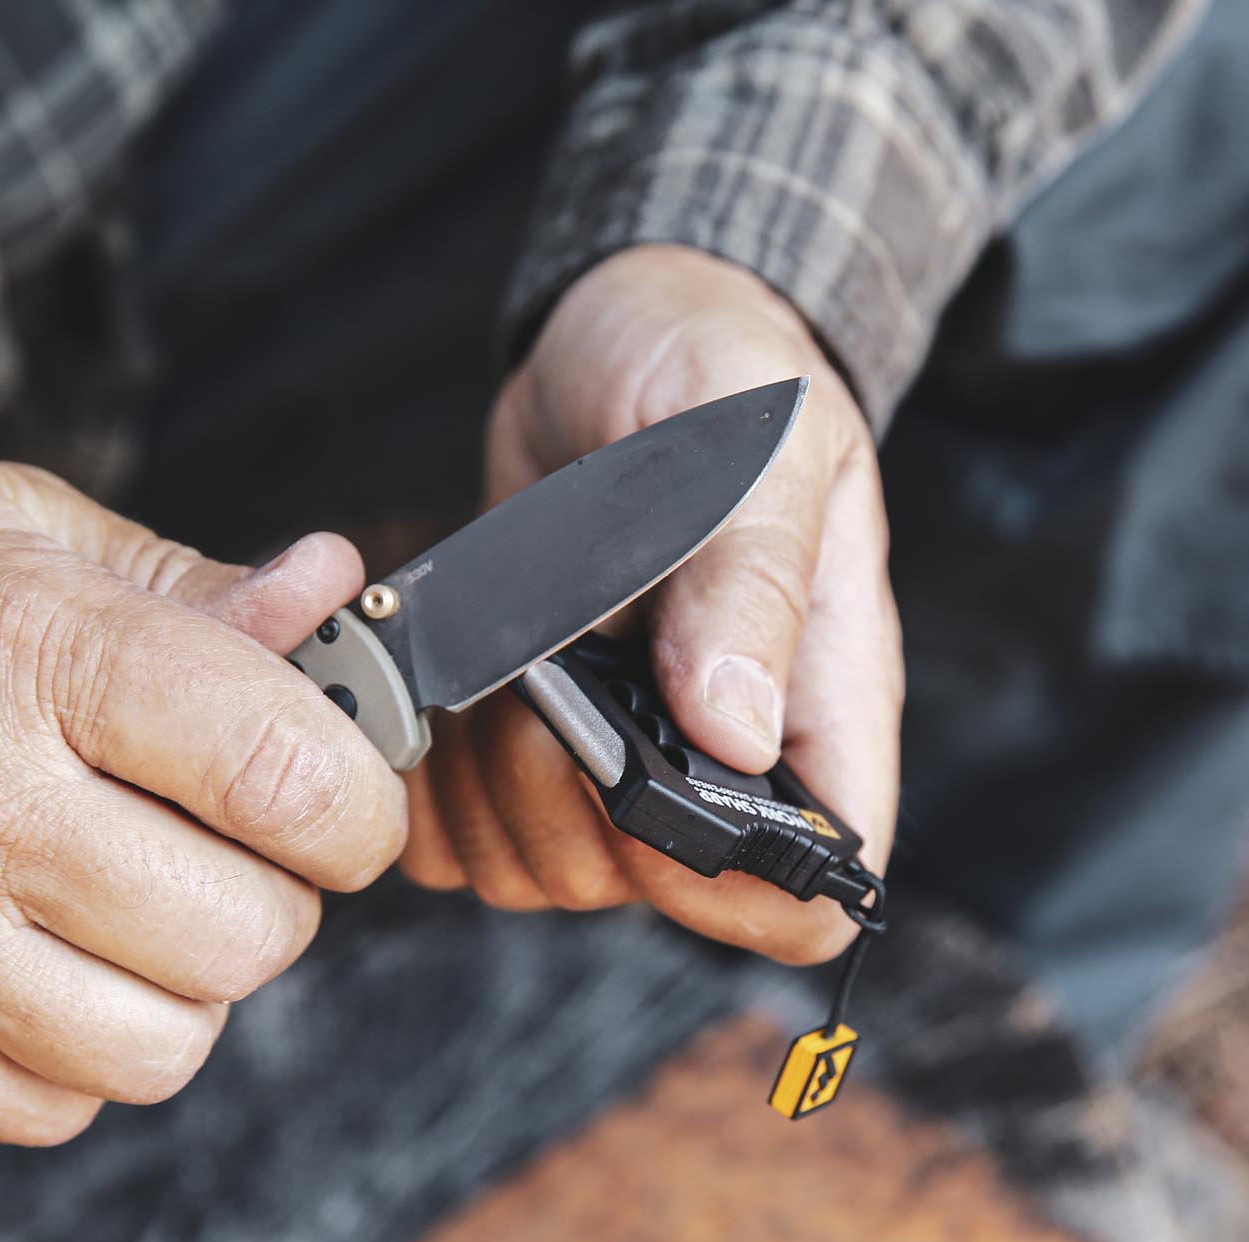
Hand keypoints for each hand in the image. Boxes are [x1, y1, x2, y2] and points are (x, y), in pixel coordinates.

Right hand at [0, 457, 405, 1144]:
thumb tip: (327, 592)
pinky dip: (84, 1049)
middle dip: (281, 895)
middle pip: (245, 934)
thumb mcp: (30, 534)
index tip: (355, 803)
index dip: (362, 806)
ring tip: (140, 898)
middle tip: (231, 841)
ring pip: (161, 1045)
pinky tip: (49, 955)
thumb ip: (198, 588)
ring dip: (189, 983)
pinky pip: (51, 1104)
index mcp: (35, 651)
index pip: (286, 774)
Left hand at [400, 245, 901, 963]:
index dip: (736, 889)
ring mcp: (623, 756)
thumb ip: (752, 577)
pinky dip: (433, 789)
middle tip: (544, 692)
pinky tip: (442, 696)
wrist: (625, 340)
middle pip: (652, 894)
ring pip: (545, 872)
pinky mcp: (532, 740)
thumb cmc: (719, 372)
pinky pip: (467, 833)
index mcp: (815, 705)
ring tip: (493, 674)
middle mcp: (721, 754)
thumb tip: (733, 731)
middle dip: (573, 811)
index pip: (812, 891)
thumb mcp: (758, 443)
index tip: (652, 800)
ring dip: (490, 792)